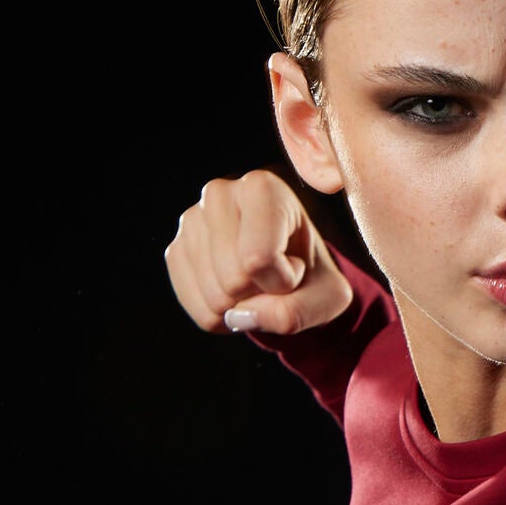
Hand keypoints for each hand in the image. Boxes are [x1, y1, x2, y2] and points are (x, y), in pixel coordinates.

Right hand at [165, 171, 352, 335]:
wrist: (289, 274)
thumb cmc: (313, 276)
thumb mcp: (329, 296)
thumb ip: (297, 311)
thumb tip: (239, 317)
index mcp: (262, 188)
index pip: (259, 257)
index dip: (283, 281)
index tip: (296, 267)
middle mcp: (218, 194)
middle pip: (233, 279)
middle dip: (261, 294)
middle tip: (274, 276)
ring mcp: (191, 222)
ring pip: (214, 297)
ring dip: (242, 306)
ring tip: (256, 282)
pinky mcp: (176, 251)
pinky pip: (198, 309)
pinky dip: (223, 316)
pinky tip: (236, 294)